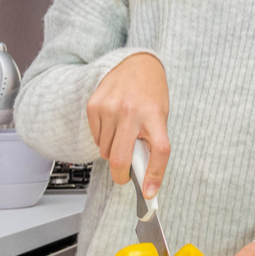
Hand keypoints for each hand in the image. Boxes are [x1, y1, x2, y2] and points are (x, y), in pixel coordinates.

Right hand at [86, 52, 168, 198]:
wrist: (136, 62)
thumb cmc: (151, 91)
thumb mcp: (160, 114)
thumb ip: (152, 140)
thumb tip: (144, 173)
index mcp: (154, 114)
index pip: (159, 151)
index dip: (155, 175)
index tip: (150, 192)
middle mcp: (131, 111)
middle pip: (121, 158)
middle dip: (121, 175)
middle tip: (125, 176)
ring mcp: (109, 108)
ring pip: (106, 151)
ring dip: (113, 152)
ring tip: (123, 136)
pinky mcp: (94, 106)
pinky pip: (96, 137)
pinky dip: (104, 139)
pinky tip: (113, 125)